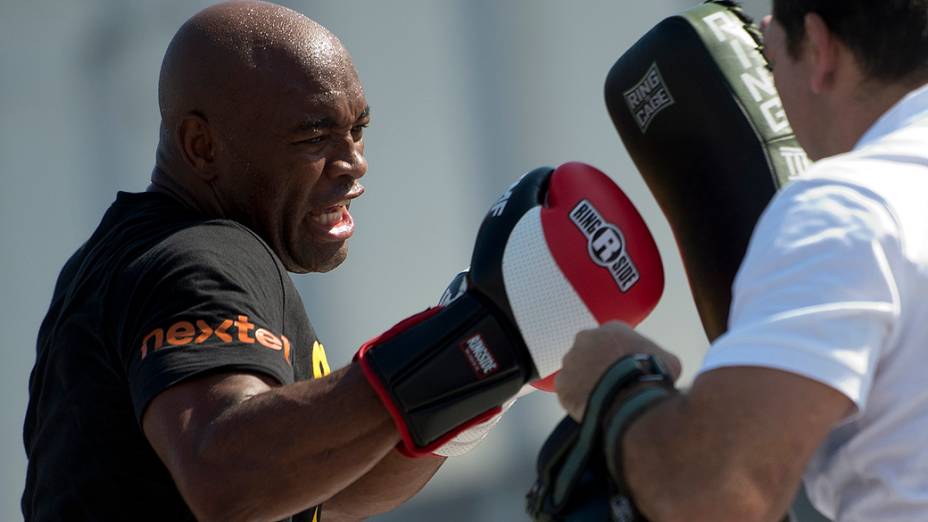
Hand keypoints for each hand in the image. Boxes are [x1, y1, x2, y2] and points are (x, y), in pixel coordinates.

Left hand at [556, 321, 681, 421]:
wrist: (631, 396)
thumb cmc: (652, 376)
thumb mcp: (668, 361)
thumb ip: (660, 357)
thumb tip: (664, 366)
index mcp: (611, 329)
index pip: (611, 341)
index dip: (618, 357)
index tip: (623, 370)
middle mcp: (586, 339)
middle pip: (590, 353)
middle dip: (598, 366)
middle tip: (610, 384)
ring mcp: (571, 361)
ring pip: (576, 371)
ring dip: (585, 382)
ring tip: (601, 398)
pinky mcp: (562, 384)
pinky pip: (568, 391)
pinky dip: (576, 399)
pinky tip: (590, 408)